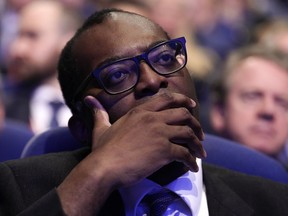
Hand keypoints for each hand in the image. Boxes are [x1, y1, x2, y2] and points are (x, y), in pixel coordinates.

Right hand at [57, 92, 205, 215]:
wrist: (104, 167)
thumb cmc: (103, 149)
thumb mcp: (101, 128)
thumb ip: (98, 113)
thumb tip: (88, 100)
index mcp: (140, 111)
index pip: (168, 99)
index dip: (183, 101)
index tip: (192, 105)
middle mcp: (153, 118)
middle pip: (183, 115)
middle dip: (195, 124)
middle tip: (200, 134)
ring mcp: (159, 133)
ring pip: (188, 133)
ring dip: (197, 144)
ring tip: (200, 152)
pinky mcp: (164, 150)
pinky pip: (185, 154)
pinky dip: (192, 161)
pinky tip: (192, 167)